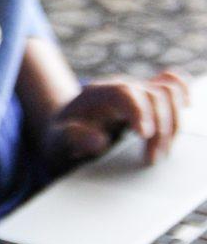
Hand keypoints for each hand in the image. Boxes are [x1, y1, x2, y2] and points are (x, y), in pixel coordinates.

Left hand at [44, 70, 190, 168]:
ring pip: (167, 92)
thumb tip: (99, 140)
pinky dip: (182, 93)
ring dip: (173, 122)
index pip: (124, 92)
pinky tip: (186, 108)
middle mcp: (118, 87)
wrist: (63, 128)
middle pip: (152, 95)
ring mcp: (135, 90)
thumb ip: (72, 139)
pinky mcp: (146, 97)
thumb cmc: (62, 137)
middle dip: (159, 128)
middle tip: (151, 159)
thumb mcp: (57, 141)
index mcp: (94, 95)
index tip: (144, 135)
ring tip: (162, 151)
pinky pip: (170, 84)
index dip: (139, 111)